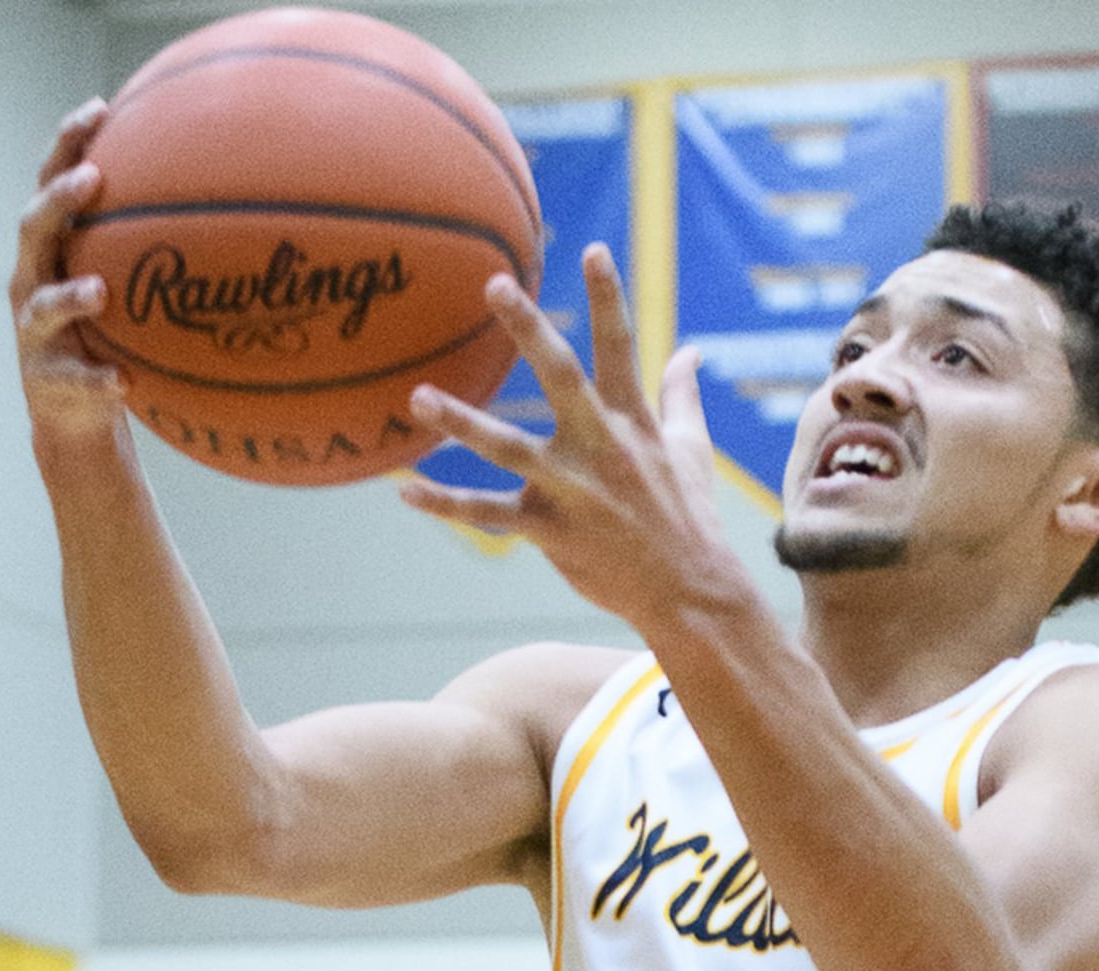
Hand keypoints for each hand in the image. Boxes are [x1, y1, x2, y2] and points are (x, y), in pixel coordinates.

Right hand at [10, 98, 129, 447]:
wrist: (75, 418)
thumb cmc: (110, 341)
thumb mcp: (129, 293)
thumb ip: (156, 255)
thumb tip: (238, 209)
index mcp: (54, 254)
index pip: (52, 185)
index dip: (68, 145)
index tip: (100, 108)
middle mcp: (33, 283)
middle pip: (33, 229)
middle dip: (58, 201)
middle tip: (92, 181)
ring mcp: (35, 333)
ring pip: (42, 306)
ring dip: (70, 297)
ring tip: (99, 291)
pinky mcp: (48, 382)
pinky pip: (76, 379)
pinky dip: (99, 379)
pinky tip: (125, 381)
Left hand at [398, 244, 743, 635]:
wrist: (690, 593)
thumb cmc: (690, 520)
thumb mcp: (692, 451)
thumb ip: (681, 396)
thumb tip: (690, 350)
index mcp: (635, 424)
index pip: (622, 348)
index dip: (609, 298)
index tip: (593, 250)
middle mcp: (602, 448)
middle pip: (562, 377)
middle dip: (529, 330)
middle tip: (495, 285)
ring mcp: (574, 490)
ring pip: (509, 448)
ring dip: (462, 421)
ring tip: (418, 396)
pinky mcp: (551, 531)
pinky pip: (489, 515)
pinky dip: (446, 503)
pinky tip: (405, 490)